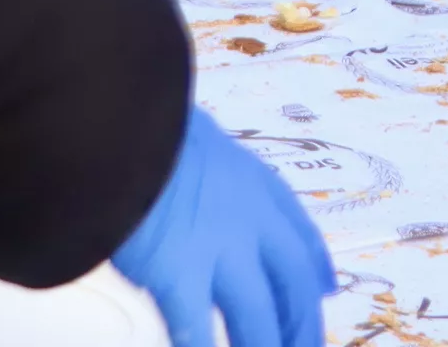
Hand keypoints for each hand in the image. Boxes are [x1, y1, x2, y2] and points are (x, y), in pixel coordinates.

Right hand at [110, 105, 332, 346]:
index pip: (298, 232)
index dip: (316, 264)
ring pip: (256, 317)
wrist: (122, 122)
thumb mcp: (194, 134)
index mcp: (253, 183)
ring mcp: (217, 251)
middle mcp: (247, 219)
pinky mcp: (178, 276)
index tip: (325, 287)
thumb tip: (196, 164)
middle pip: (291, 283)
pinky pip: (197, 332)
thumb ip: (207, 164)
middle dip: (301, 322)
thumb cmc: (147, 123)